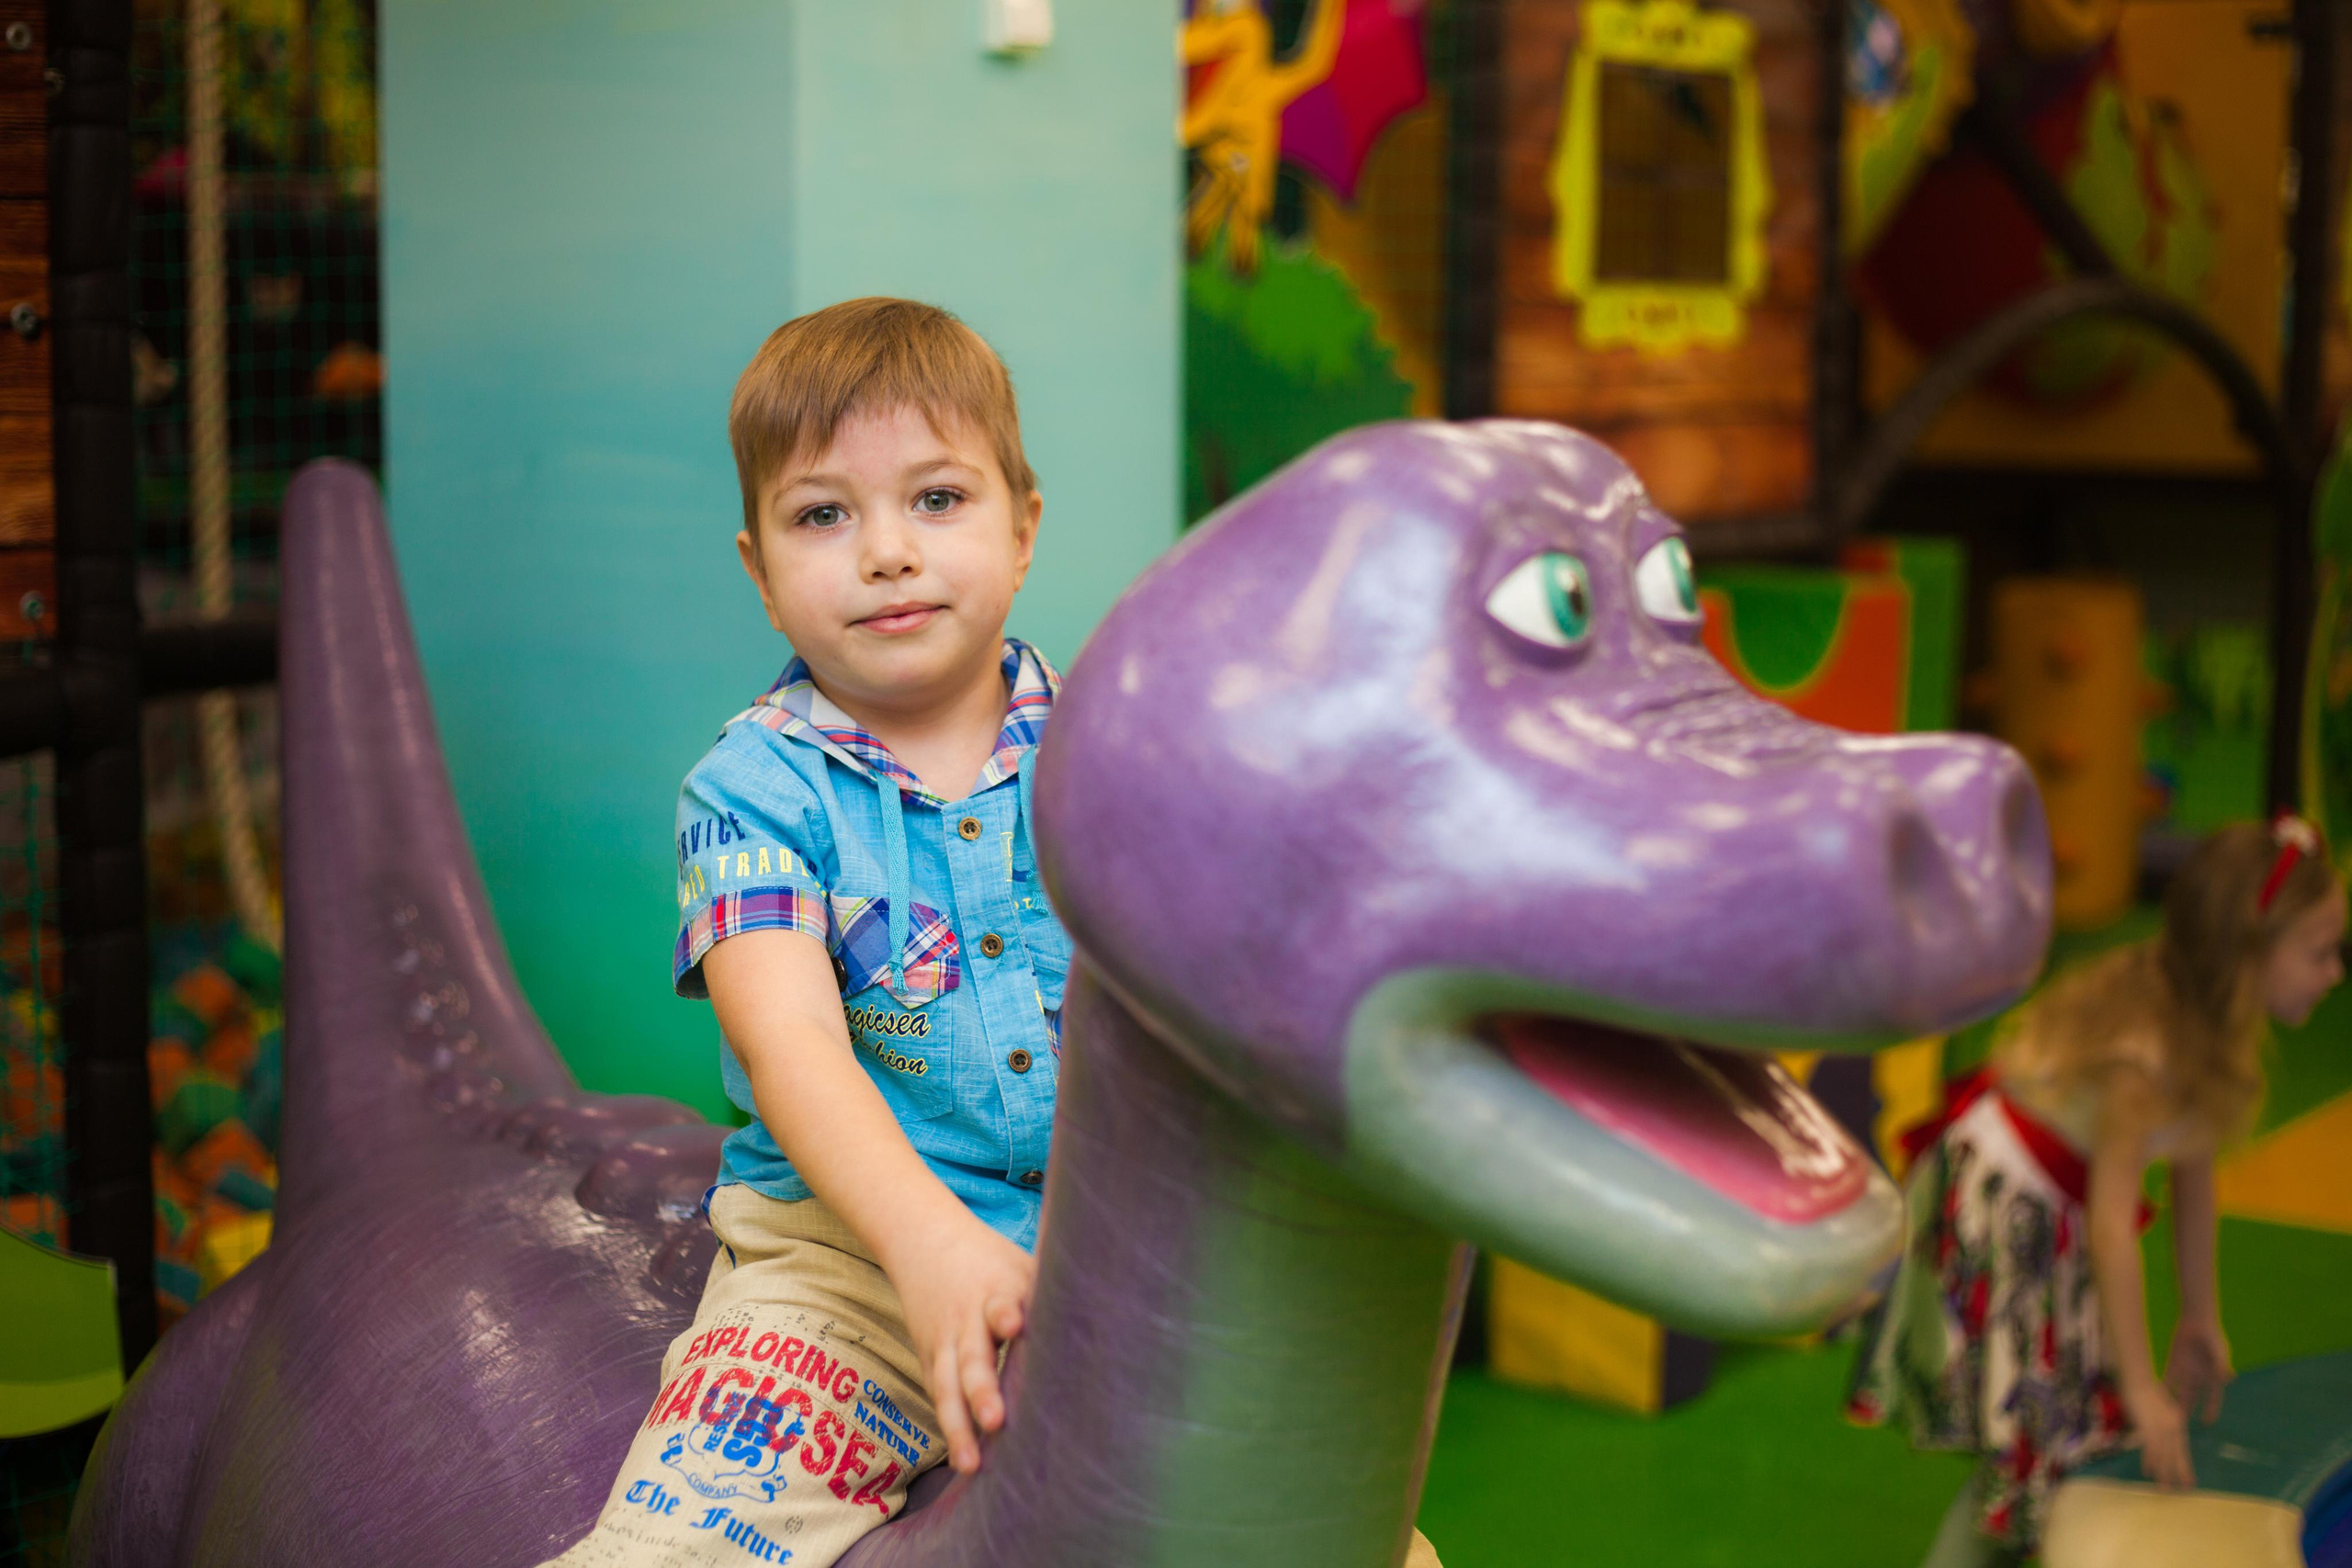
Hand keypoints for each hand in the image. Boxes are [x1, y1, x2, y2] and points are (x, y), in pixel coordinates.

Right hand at [883, 1210, 1035, 1474]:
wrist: (926, 1240)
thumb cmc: (992, 1261)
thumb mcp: (1023, 1265)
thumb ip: (1056, 1290)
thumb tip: (1121, 1308)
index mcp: (995, 1292)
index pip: (999, 1305)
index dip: (1005, 1315)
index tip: (1014, 1326)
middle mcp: (965, 1321)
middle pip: (971, 1358)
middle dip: (982, 1390)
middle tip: (996, 1421)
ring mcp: (943, 1343)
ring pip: (946, 1388)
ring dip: (958, 1426)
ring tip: (971, 1463)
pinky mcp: (929, 1360)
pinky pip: (939, 1397)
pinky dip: (950, 1427)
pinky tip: (965, 1459)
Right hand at [2125, 1377, 2195, 1490]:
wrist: (2137, 1378)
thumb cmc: (2145, 1388)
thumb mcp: (2159, 1407)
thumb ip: (2160, 1422)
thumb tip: (2156, 1436)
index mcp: (2177, 1422)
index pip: (2182, 1449)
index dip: (2184, 1466)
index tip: (2188, 1481)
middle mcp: (2172, 1427)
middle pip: (2175, 1455)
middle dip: (2178, 1473)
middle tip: (2183, 1490)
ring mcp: (2160, 1428)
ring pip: (2163, 1455)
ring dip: (2163, 1472)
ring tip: (2164, 1488)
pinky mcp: (2147, 1427)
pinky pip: (2150, 1448)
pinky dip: (2149, 1460)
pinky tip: (2149, 1471)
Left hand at [2165, 1318, 2232, 1422]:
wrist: (2198, 1321)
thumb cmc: (2212, 1336)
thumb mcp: (2219, 1352)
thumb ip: (2221, 1365)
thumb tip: (2229, 1378)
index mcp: (2212, 1377)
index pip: (2212, 1398)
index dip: (2210, 1410)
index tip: (2207, 1423)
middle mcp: (2199, 1377)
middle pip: (2192, 1398)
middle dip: (2186, 1411)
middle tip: (2179, 1426)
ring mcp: (2186, 1370)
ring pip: (2178, 1391)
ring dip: (2172, 1401)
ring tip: (2164, 1415)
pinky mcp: (2174, 1362)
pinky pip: (2167, 1377)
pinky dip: (2162, 1386)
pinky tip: (2153, 1396)